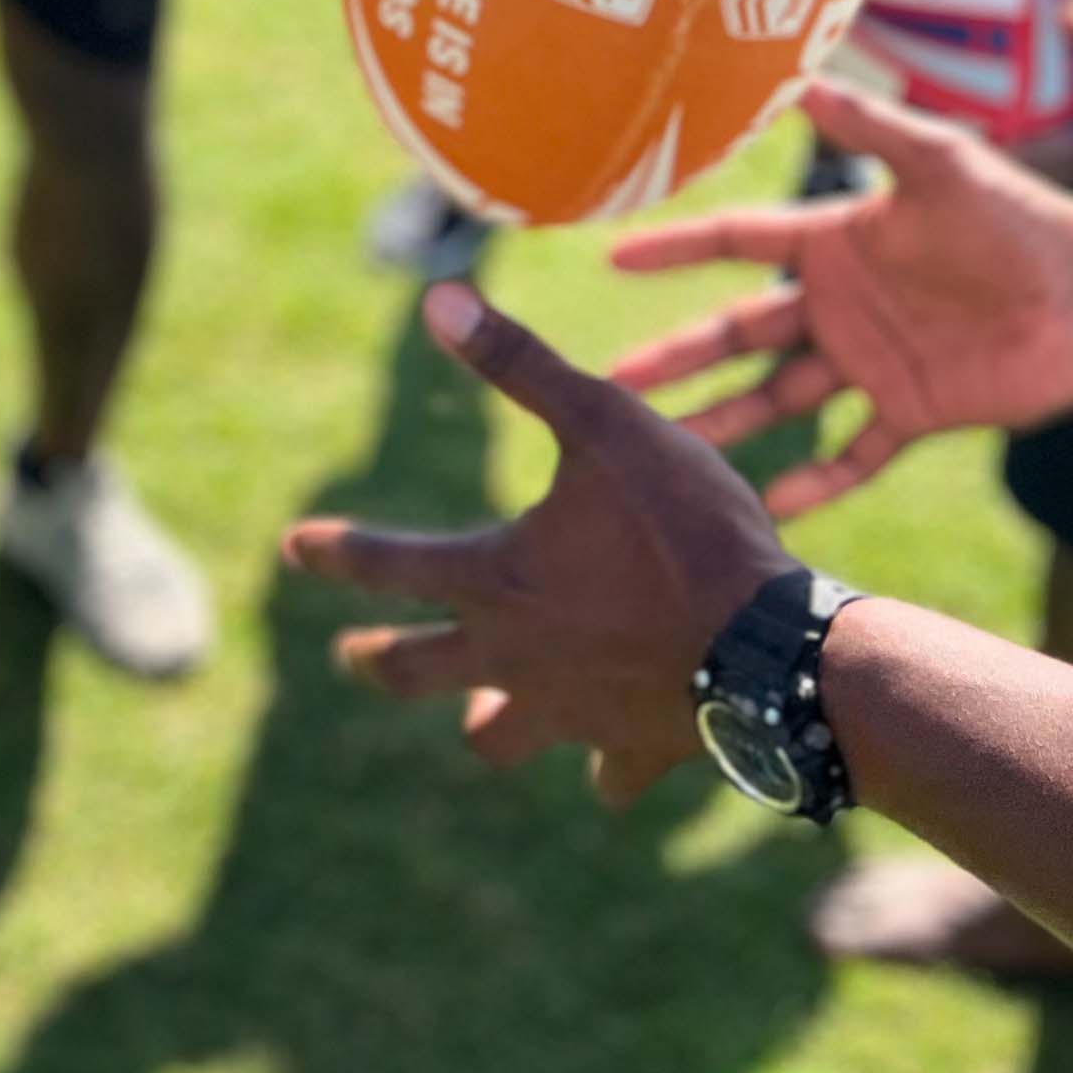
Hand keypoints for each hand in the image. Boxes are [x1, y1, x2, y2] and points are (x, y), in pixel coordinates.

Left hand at [286, 281, 800, 806]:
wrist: (780, 650)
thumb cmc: (686, 525)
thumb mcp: (603, 420)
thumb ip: (519, 361)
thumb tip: (437, 298)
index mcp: (496, 578)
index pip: (389, 564)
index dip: (336, 551)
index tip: (292, 544)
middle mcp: (519, 656)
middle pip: (418, 671)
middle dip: (379, 660)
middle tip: (352, 657)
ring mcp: (577, 714)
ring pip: (501, 736)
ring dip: (485, 721)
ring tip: (477, 717)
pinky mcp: (640, 750)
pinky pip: (607, 775)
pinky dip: (602, 769)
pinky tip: (604, 769)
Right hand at [608, 80, 1072, 515]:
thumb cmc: (1020, 217)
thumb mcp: (940, 162)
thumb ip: (870, 128)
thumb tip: (801, 79)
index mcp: (832, 243)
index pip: (734, 243)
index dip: (674, 248)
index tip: (612, 256)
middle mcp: (837, 305)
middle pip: (737, 332)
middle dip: (675, 356)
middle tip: (612, 380)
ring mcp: (869, 362)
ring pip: (777, 399)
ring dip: (723, 422)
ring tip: (666, 447)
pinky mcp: (912, 411)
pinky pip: (855, 454)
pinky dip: (818, 480)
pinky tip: (773, 504)